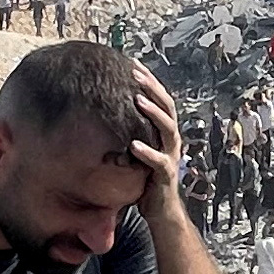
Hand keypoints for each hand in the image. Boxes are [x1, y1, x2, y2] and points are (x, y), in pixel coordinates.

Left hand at [128, 71, 186, 218]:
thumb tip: (101, 113)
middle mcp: (171, 140)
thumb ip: (126, 133)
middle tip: (136, 72)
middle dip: (152, 88)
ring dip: (153, 113)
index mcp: (164, 133)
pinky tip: (134, 145)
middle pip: (167, 107)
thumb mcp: (135, 151)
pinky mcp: (166, 176)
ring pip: (168, 129)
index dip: (149, 81)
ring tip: (137, 99)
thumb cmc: (145, 178)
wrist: (160, 210)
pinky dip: (147, 152)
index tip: (133, 63)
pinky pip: (159, 162)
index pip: (161, 100)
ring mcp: (171, 157)